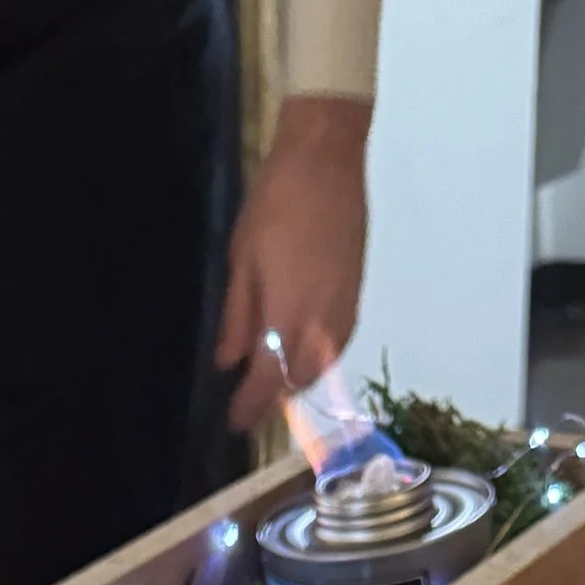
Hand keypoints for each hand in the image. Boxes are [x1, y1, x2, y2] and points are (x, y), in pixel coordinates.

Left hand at [217, 95, 371, 434]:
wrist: (327, 162)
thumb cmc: (276, 204)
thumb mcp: (242, 261)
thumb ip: (236, 318)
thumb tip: (228, 362)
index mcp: (288, 318)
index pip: (267, 383)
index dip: (249, 407)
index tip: (235, 422)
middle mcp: (321, 326)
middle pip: (297, 382)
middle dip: (273, 396)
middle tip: (249, 397)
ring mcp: (344, 313)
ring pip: (320, 367)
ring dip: (296, 377)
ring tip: (271, 374)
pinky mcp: (356, 298)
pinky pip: (336, 346)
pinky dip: (315, 357)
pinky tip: (298, 347)